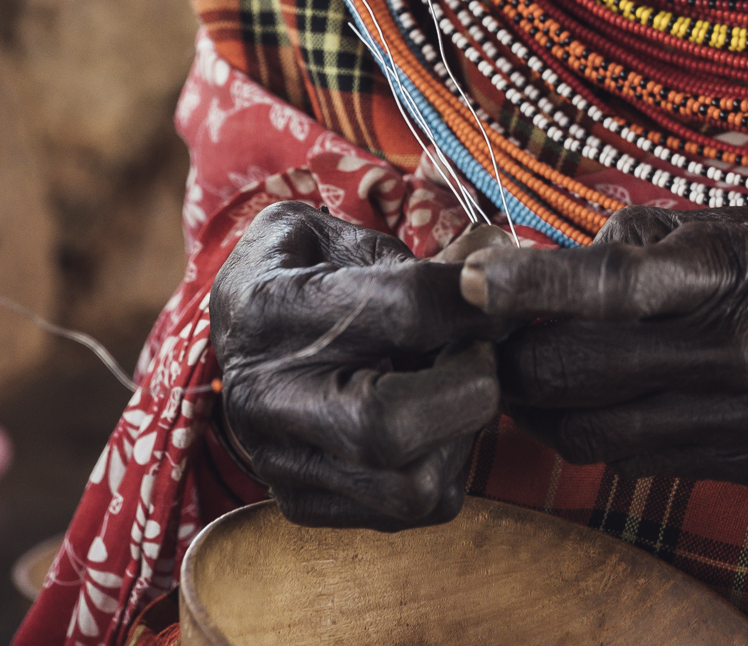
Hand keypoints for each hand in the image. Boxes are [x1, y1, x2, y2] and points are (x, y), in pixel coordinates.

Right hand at [209, 201, 502, 529]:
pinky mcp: (299, 503)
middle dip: (469, 386)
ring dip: (461, 436)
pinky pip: (406, 512)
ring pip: (409, 489)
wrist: (238, 323)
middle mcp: (266, 397)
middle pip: (392, 427)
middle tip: (481, 350)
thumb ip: (411, 256)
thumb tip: (494, 266)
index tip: (509, 292)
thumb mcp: (339, 233)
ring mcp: (279, 461)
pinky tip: (433, 421)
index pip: (401, 311)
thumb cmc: (301, 266)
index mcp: (274, 307)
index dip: (474, 301)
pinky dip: (442, 467)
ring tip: (455, 386)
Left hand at [467, 208, 747, 485]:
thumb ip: (694, 235)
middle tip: (492, 327)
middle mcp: (730, 357)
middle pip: (569, 378)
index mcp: (738, 278)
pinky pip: (642, 458)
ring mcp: (739, 421)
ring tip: (534, 366)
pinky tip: (602, 400)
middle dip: (512, 356)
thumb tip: (609, 240)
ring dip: (545, 404)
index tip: (471, 277)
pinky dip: (599, 433)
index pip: (604, 286)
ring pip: (591, 433)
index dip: (526, 286)